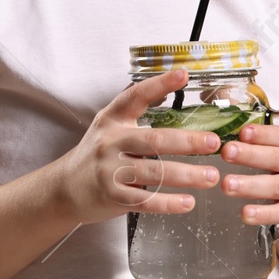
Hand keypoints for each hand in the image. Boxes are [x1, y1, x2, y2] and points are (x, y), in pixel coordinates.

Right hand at [49, 67, 220, 224]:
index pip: (136, 96)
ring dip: (187, 175)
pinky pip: (146, 200)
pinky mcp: (113, 196)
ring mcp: (110, 170)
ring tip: (211, 176)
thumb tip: (171, 90)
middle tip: (213, 142)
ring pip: (155, 172)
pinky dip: (169, 203)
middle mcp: (110, 142)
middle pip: (154, 140)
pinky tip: (188, 202)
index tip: (183, 75)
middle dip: (187, 142)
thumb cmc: (97, 155)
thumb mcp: (109, 126)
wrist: (65, 188)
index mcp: (113, 119)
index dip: (160, 84)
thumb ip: (135, 112)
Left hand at [219, 121, 278, 226]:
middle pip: (278, 159)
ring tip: (227, 185)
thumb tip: (226, 101)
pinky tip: (246, 213)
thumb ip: (254, 128)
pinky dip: (265, 213)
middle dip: (251, 155)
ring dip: (252, 185)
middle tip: (227, 152)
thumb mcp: (275, 144)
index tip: (243, 132)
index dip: (264, 134)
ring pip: (278, 186)